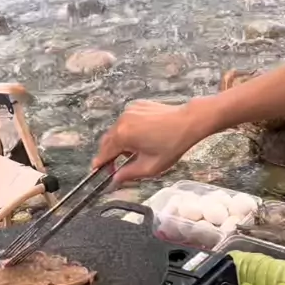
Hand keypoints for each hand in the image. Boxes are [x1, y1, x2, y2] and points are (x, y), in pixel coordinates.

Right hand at [93, 97, 218, 184]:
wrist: (188, 121)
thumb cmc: (172, 144)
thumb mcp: (151, 166)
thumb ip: (129, 174)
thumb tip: (116, 179)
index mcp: (123, 135)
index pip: (104, 153)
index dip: (100, 163)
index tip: (96, 170)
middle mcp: (122, 120)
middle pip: (108, 140)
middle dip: (110, 153)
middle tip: (117, 165)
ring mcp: (129, 110)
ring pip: (116, 130)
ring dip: (120, 141)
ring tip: (136, 150)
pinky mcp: (137, 105)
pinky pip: (126, 120)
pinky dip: (129, 129)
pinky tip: (143, 136)